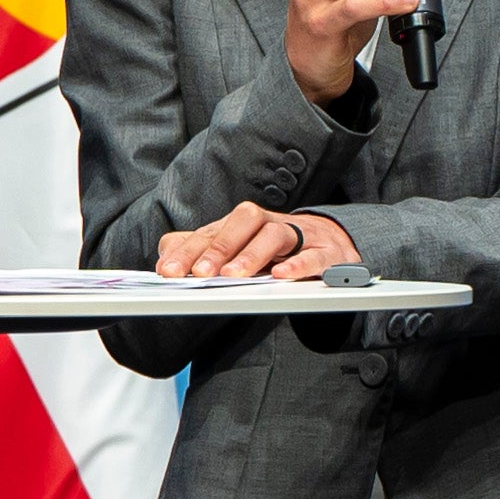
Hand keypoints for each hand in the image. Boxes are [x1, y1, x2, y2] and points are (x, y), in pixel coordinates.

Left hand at [157, 203, 360, 282]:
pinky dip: (299, 265)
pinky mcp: (328, 253)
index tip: (169, 271)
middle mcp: (271, 223)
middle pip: (244, 222)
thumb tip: (165, 252)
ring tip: (233, 276)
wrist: (333, 245)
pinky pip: (315, 255)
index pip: (213, 231)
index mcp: (245, 224)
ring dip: (253, 254)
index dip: (189, 251)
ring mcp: (301, 236)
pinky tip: (282, 277)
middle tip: (201, 273)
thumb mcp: (238, 249)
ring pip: (276, 235)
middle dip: (219, 247)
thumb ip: (201, 249)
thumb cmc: (278, 251)